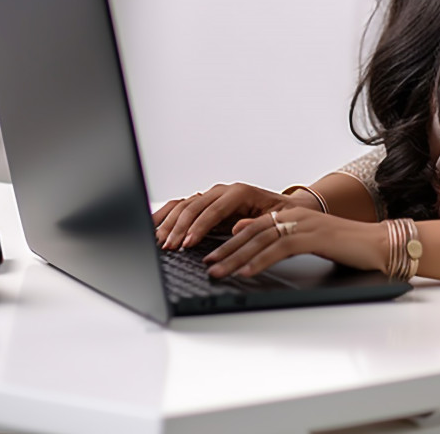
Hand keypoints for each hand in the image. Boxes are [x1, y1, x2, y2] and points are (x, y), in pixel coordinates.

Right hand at [152, 183, 318, 249]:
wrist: (285, 208)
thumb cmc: (281, 214)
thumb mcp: (277, 219)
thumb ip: (258, 223)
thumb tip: (238, 227)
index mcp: (240, 192)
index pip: (214, 209)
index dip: (199, 226)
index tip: (187, 243)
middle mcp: (223, 191)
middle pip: (194, 206)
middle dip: (179, 228)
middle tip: (169, 247)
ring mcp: (212, 197)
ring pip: (185, 205)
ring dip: (170, 223)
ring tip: (159, 240)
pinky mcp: (205, 205)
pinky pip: (182, 206)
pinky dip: (166, 215)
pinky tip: (154, 225)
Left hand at [202, 206, 389, 278]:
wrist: (376, 244)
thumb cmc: (344, 246)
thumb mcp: (307, 239)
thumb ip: (279, 237)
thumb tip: (247, 233)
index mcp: (292, 214)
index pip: (253, 226)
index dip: (229, 240)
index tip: (210, 254)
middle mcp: (295, 215)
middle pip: (252, 231)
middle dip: (227, 248)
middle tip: (206, 264)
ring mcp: (305, 224)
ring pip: (262, 239)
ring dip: (237, 257)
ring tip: (218, 271)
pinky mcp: (314, 236)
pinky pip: (281, 248)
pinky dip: (261, 261)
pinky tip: (247, 272)